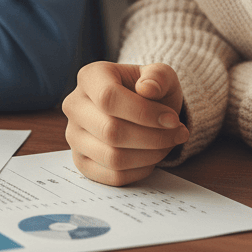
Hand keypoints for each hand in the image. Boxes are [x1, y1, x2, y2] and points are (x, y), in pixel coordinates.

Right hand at [63, 61, 188, 185]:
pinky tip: (151, 157)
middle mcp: (74, 105)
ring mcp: (74, 136)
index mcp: (89, 77)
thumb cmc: (149, 90)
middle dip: (153, 137)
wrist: (141, 109)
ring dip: (149, 155)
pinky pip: (112, 176)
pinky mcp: (81, 161)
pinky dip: (139, 171)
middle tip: (178, 134)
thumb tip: (147, 89)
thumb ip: (158, 76)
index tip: (173, 119)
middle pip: (111, 131)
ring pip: (112, 157)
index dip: (144, 113)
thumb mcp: (160, 76)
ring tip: (166, 144)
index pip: (109, 98)